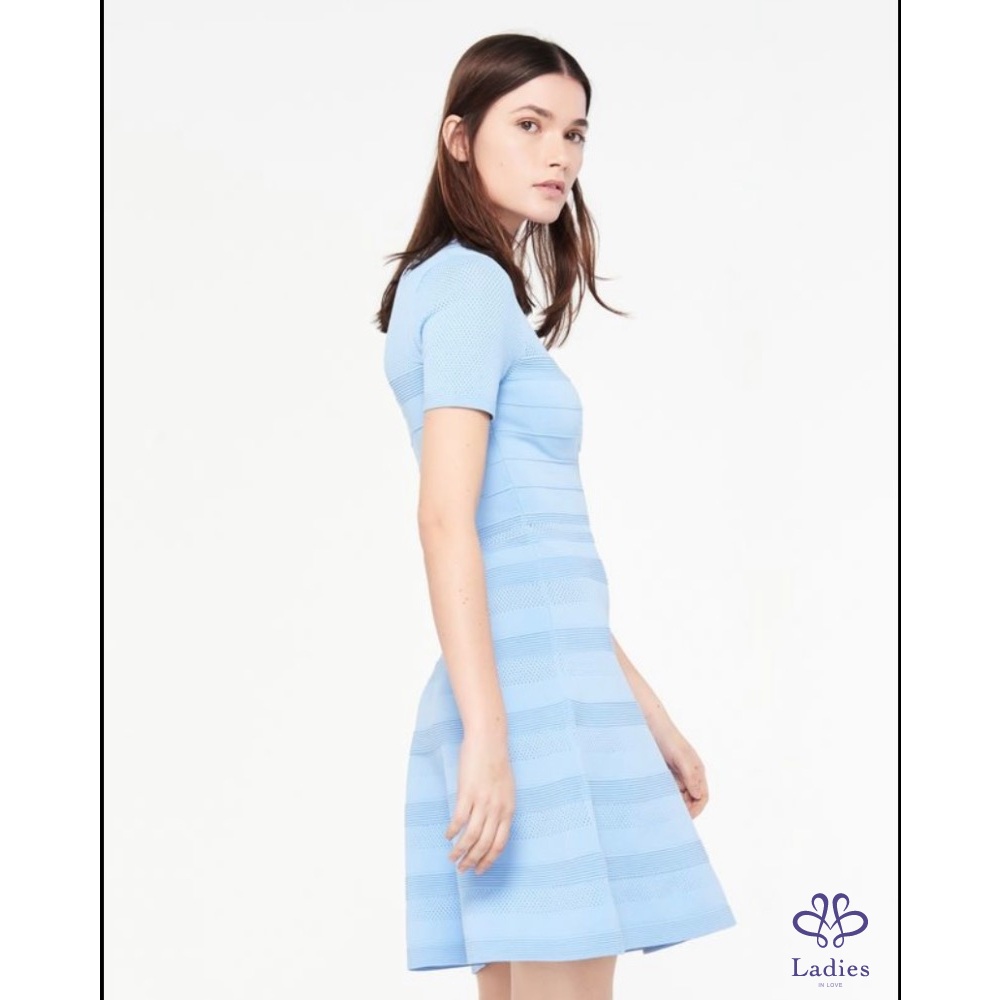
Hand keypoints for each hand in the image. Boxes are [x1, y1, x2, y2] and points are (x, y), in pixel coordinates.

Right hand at [444, 734, 515, 874]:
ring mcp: (482, 802)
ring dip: (460, 851)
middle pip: (484, 844)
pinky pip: (459, 820)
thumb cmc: (497, 763)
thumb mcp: (506, 789)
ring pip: (471, 837)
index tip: (480, 870)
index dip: (489, 860)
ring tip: (452, 859)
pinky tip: (448, 836)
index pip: (499, 844)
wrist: (489, 740)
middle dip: (473, 861)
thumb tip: (492, 827)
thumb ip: (501, 809)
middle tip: (462, 870)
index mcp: (508, 809)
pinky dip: (452, 831)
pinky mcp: (467, 793)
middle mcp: (497, 809)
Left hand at [657, 728, 709, 818]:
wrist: (649, 724)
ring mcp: (675, 774)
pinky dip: (663, 795)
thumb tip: (699, 796)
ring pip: (678, 795)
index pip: (702, 797)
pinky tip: (655, 799)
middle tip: (670, 817)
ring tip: (662, 810)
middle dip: (683, 809)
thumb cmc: (667, 738)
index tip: (684, 818)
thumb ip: (691, 776)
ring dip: (672, 802)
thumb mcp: (681, 757)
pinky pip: (666, 789)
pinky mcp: (663, 773)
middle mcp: (688, 775)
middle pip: (690, 799)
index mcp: (697, 771)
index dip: (696, 809)